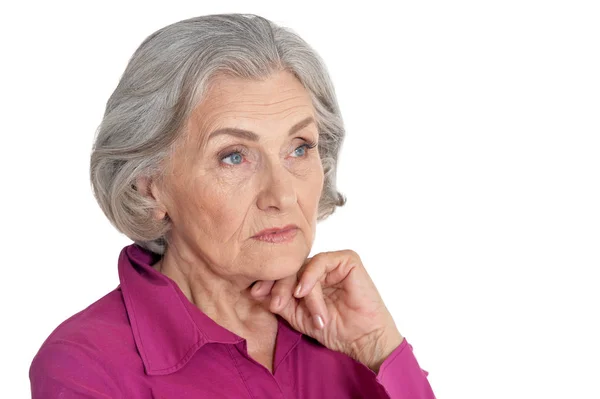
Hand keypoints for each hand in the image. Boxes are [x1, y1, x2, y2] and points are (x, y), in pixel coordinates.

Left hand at [250, 250, 403, 372]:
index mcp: (308, 278)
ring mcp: (334, 262)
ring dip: (300, 291)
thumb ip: (280, 301)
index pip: (284, 273)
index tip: (254, 293)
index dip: (268, 282)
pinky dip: (309, 277)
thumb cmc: (334, 329)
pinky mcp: (348, 260)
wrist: (361, 340)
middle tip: (275, 305)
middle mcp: (320, 267)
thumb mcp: (298, 316)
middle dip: (279, 286)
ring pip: (303, 266)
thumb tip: (255, 290)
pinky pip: (320, 261)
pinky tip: (304, 293)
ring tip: (307, 313)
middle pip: (291, 268)